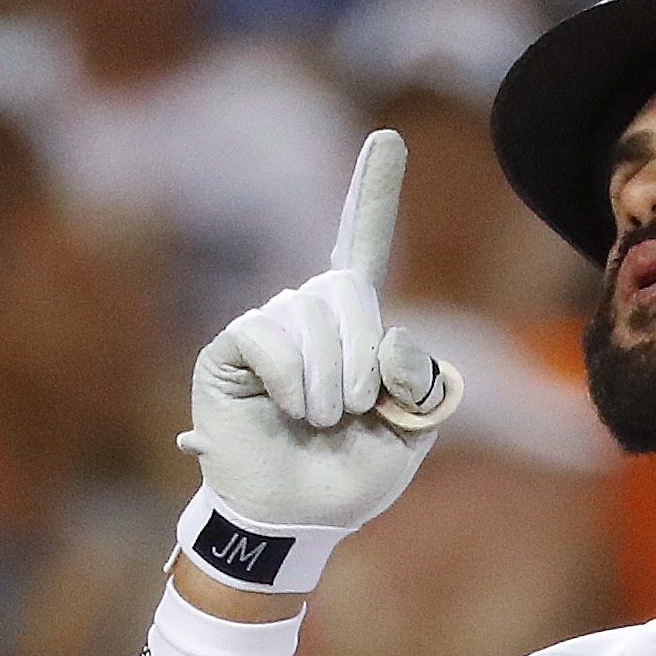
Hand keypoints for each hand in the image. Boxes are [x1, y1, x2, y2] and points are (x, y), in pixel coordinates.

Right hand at [174, 131, 460, 593]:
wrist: (297, 519)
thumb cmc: (351, 475)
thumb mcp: (412, 431)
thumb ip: (424, 381)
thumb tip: (392, 336)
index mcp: (357, 326)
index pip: (365, 244)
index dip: (374, 191)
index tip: (387, 136)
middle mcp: (310, 315)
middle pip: (348, 288)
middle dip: (363, 357)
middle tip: (353, 410)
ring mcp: (268, 328)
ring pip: (311, 315)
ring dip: (327, 384)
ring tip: (314, 422)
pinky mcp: (231, 349)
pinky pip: (270, 336)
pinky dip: (291, 380)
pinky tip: (285, 409)